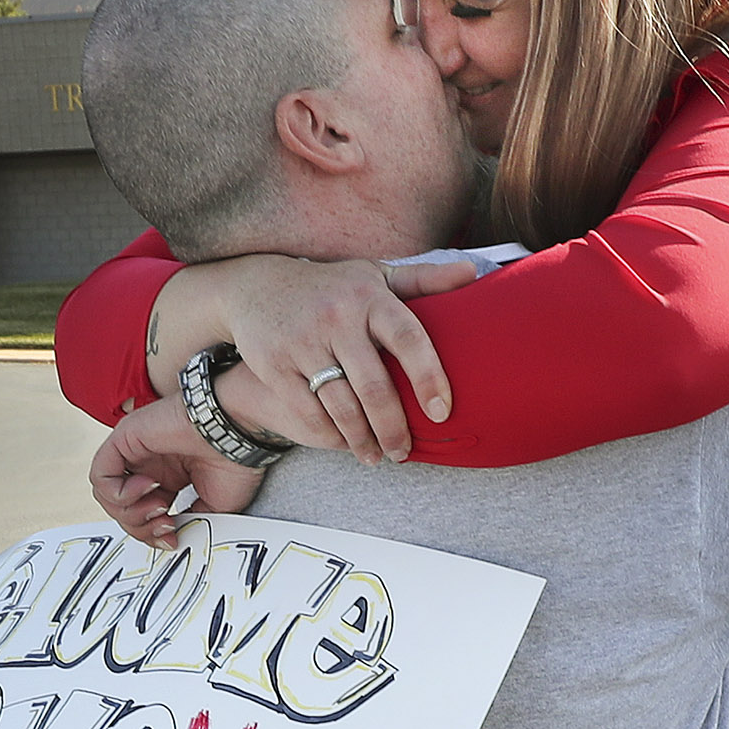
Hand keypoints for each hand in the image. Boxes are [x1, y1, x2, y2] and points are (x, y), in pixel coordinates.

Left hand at [90, 397, 262, 549]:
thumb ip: (186, 521)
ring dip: (131, 512)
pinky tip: (148, 487)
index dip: (152, 533)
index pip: (140, 514)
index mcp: (166, 478)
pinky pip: (100, 475)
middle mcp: (148, 464)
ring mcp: (134, 451)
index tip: (172, 538)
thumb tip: (171, 538)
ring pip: (107, 495)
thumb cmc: (235, 461)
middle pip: (121, 509)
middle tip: (166, 524)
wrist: (238, 433)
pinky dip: (119, 492)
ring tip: (160, 505)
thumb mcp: (213, 506)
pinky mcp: (124, 438)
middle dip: (141, 527)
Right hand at [154, 254, 461, 460]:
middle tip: (404, 451)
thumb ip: (424, 280)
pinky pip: (309, 412)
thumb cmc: (332, 287)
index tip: (442, 413)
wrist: (256, 286)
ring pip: (341, 406)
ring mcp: (304, 342)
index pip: (408, 338)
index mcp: (370, 296)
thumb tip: (473, 273)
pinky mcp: (275, 365)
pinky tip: (345, 444)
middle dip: (393, 427)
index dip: (428, 377)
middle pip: (373, 386)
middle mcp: (337, 317)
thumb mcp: (374, 275)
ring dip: (362, 440)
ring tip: (377, 456)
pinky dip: (330, 435)